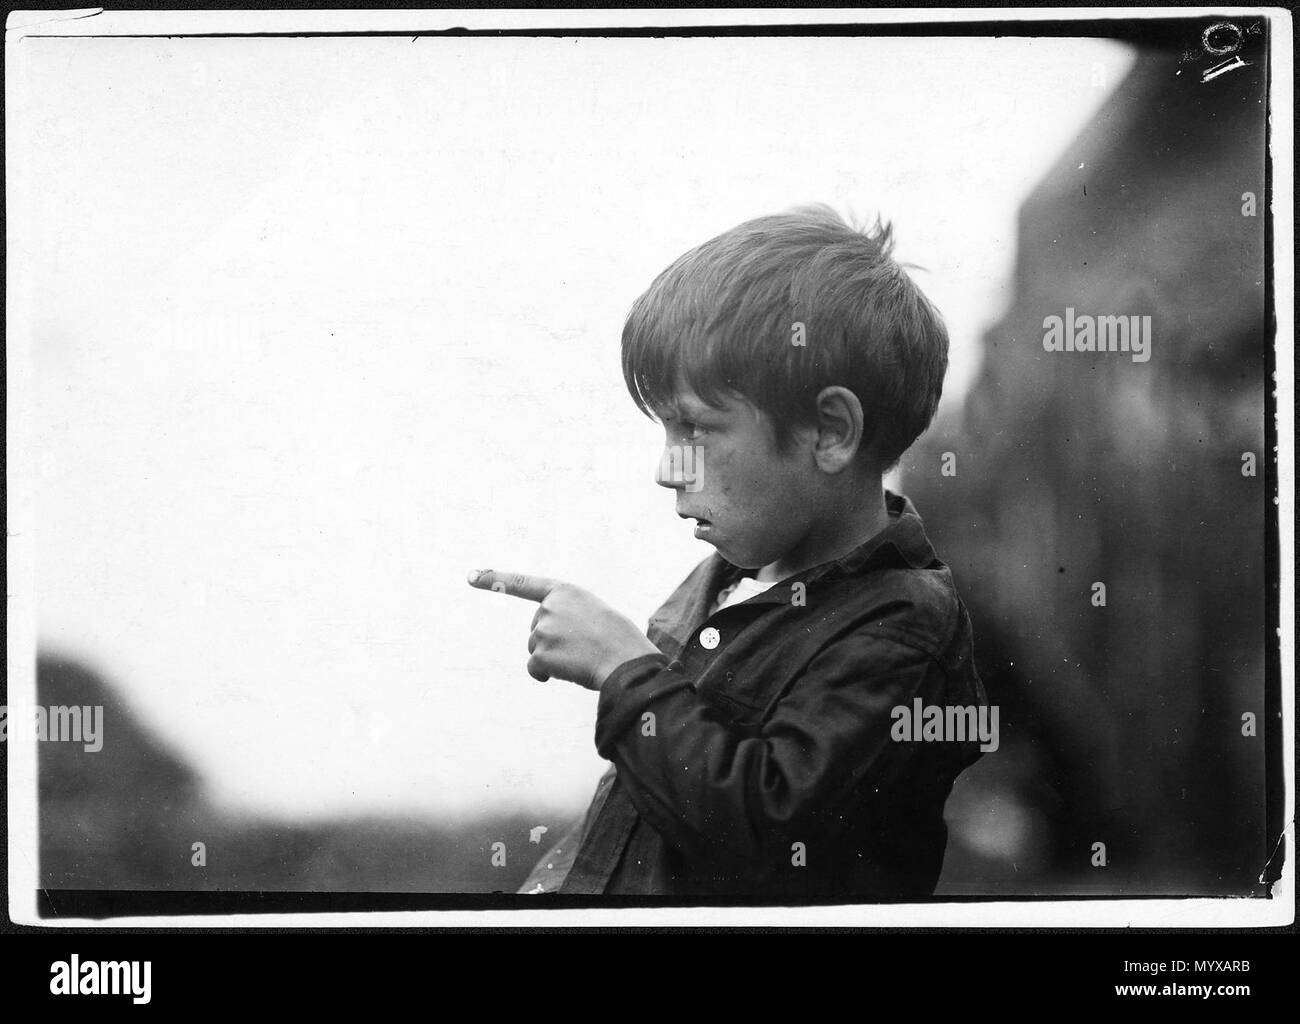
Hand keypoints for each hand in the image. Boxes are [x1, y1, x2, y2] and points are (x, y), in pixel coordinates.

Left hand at [467, 569, 661, 689]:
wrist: (626, 660)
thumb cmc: (620, 640)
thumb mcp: (595, 614)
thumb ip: (569, 617)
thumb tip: (545, 646)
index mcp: (565, 591)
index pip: (523, 584)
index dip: (495, 579)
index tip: (470, 576)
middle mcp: (549, 607)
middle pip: (536, 630)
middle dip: (553, 642)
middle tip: (583, 647)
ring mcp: (542, 629)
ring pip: (536, 650)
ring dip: (554, 659)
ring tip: (582, 658)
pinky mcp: (539, 653)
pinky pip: (535, 669)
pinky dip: (546, 675)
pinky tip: (570, 672)